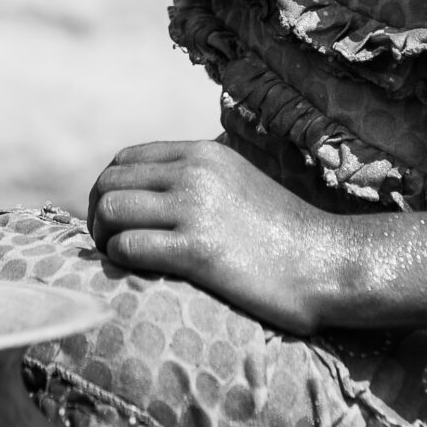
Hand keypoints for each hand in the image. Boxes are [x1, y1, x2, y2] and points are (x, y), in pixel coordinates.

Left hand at [87, 137, 338, 334]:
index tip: (114, 220)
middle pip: (108, 183)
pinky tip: (136, 272)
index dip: (108, 190)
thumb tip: (155, 190)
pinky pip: (128, 247)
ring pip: (110, 211)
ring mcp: (195, 209)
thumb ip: (201, 177)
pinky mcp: (198, 251)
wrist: (328, 263)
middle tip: (108, 244)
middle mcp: (195, 172)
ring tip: (118, 259)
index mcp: (204, 153)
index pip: (125, 159)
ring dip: (103, 238)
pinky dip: (119, 261)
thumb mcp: (240, 182)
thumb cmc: (285, 233)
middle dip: (97, 216)